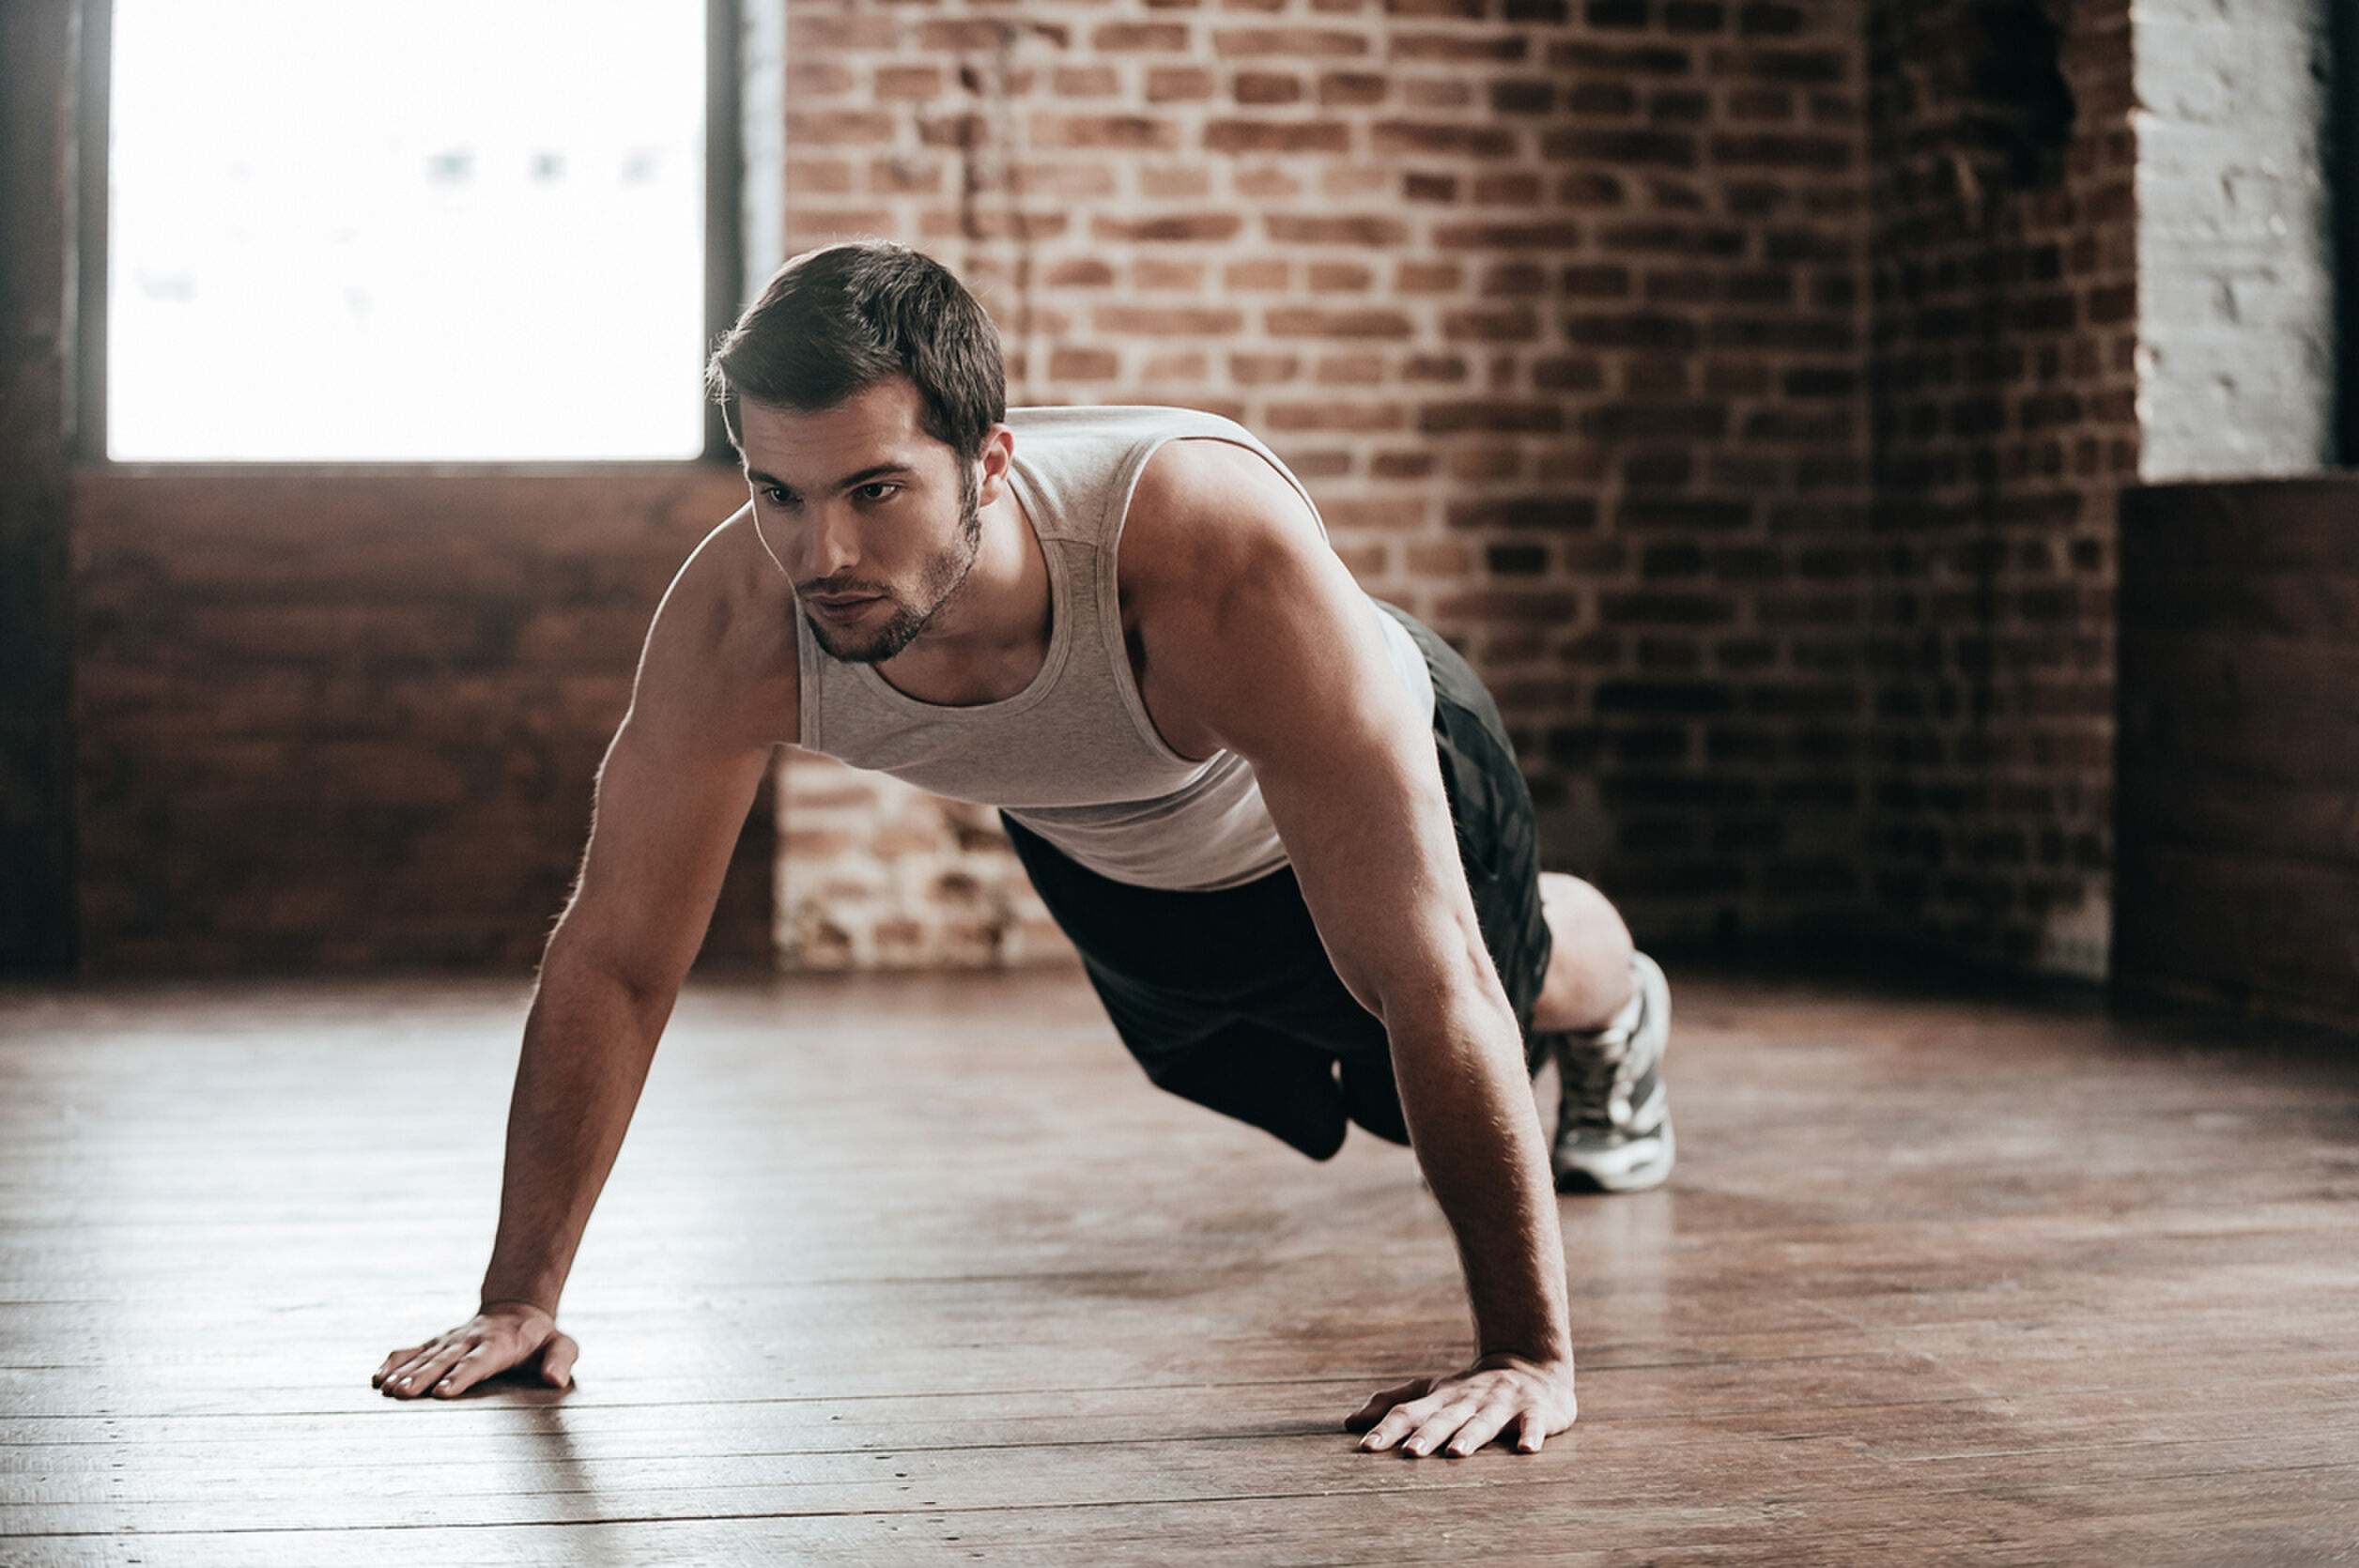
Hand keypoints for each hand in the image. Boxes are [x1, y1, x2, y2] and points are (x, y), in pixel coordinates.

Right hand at [373, 1302, 577, 1399]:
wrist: (516, 1311)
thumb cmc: (540, 1338)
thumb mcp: (561, 1344)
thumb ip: (561, 1359)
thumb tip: (555, 1379)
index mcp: (499, 1344)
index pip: (479, 1361)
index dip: (461, 1375)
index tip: (443, 1391)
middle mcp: (470, 1340)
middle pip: (444, 1360)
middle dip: (423, 1377)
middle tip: (402, 1394)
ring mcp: (450, 1341)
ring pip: (425, 1357)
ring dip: (404, 1373)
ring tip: (385, 1390)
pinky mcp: (437, 1344)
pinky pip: (412, 1352)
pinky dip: (394, 1363)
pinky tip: (376, 1379)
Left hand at [1346, 1353, 1576, 1456]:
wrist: (1532, 1365)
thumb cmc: (1472, 1390)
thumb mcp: (1433, 1393)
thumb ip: (1394, 1404)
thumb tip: (1349, 1422)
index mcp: (1441, 1398)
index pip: (1409, 1412)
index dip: (1388, 1428)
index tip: (1366, 1447)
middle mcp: (1468, 1400)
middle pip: (1444, 1419)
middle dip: (1427, 1435)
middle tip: (1409, 1453)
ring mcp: (1502, 1404)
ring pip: (1484, 1422)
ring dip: (1470, 1436)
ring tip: (1456, 1453)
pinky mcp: (1535, 1410)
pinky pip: (1533, 1423)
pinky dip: (1531, 1434)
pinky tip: (1526, 1449)